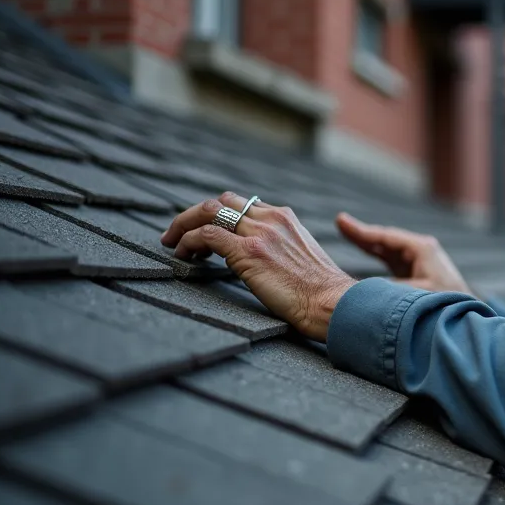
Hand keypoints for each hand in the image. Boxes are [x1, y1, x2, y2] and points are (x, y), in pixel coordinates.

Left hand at [160, 192, 356, 341]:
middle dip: (194, 214)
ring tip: (173, 243)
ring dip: (184, 225)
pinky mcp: (249, 252)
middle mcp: (271, 219)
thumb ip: (280, 247)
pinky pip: (207, 235)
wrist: (331, 302)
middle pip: (222, 201)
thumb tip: (262, 258)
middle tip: (178, 233)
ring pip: (209, 212)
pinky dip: (188, 242)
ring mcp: (260, 234)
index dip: (218, 214)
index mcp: (285, 218)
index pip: (242, 204)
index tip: (205, 231)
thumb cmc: (319, 290)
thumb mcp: (301, 256)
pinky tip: (184, 256)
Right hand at [335, 212, 474, 296]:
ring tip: (345, 230)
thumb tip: (363, 288)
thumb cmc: (447, 304)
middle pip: (385, 239)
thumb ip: (390, 289)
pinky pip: (391, 259)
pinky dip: (376, 254)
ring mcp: (419, 261)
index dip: (362, 231)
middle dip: (362, 232)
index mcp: (422, 249)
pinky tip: (363, 248)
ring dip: (367, 242)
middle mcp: (421, 251)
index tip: (341, 221)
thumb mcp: (417, 295)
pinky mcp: (416, 272)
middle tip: (340, 221)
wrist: (466, 318)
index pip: (386, 237)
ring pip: (387, 248)